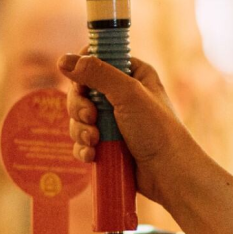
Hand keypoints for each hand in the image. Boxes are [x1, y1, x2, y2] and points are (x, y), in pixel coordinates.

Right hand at [59, 54, 187, 203]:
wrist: (169, 173)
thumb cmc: (157, 129)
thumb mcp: (128, 93)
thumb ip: (97, 73)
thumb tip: (63, 60)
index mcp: (132, 74)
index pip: (97, 59)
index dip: (83, 69)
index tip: (81, 83)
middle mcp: (121, 95)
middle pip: (81, 91)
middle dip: (80, 107)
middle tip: (90, 117)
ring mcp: (113, 121)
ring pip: (79, 118)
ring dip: (81, 130)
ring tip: (95, 141)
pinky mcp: (107, 145)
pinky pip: (83, 141)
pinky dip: (84, 147)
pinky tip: (93, 155)